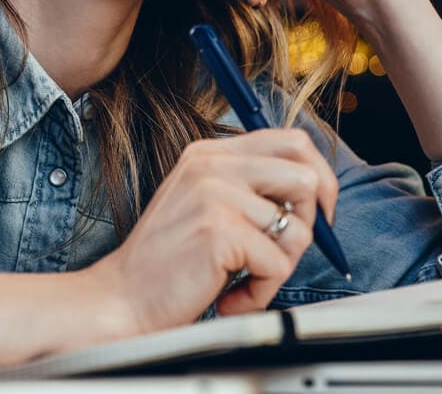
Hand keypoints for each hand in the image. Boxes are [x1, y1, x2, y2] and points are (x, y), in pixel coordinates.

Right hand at [84, 128, 338, 333]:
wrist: (121, 300)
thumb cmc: (167, 263)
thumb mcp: (203, 203)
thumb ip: (247, 187)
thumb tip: (313, 189)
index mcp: (210, 153)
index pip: (292, 141)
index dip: (319, 177)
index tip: (318, 211)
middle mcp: (213, 165)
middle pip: (305, 177)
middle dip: (309, 223)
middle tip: (279, 252)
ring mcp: (216, 194)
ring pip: (297, 229)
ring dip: (277, 268)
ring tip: (241, 280)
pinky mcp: (220, 230)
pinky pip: (277, 264)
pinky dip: (260, 292)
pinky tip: (229, 296)